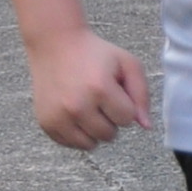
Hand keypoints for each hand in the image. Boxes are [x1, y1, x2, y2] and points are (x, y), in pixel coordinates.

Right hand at [27, 28, 151, 149]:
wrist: (55, 45)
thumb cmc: (97, 55)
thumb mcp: (128, 64)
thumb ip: (142, 95)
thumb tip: (146, 127)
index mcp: (100, 89)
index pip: (127, 119)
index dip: (125, 106)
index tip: (115, 92)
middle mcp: (76, 106)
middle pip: (109, 134)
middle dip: (111, 119)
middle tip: (101, 99)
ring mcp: (58, 116)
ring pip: (90, 144)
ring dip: (95, 130)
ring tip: (90, 108)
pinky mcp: (45, 122)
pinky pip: (71, 144)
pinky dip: (78, 134)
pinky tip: (76, 115)